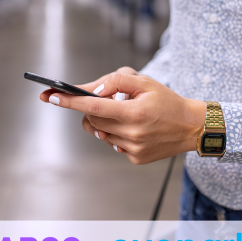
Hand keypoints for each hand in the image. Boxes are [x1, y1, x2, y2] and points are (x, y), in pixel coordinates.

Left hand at [40, 72, 205, 164]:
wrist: (191, 127)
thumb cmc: (167, 100)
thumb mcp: (144, 82)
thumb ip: (116, 82)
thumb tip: (92, 92)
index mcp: (134, 112)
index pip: (93, 106)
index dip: (69, 101)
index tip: (50, 96)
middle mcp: (132, 133)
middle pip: (93, 120)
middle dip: (90, 109)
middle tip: (100, 100)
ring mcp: (133, 149)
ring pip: (100, 133)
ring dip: (104, 122)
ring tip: (124, 114)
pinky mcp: (135, 159)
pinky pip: (112, 144)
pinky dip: (116, 133)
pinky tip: (134, 129)